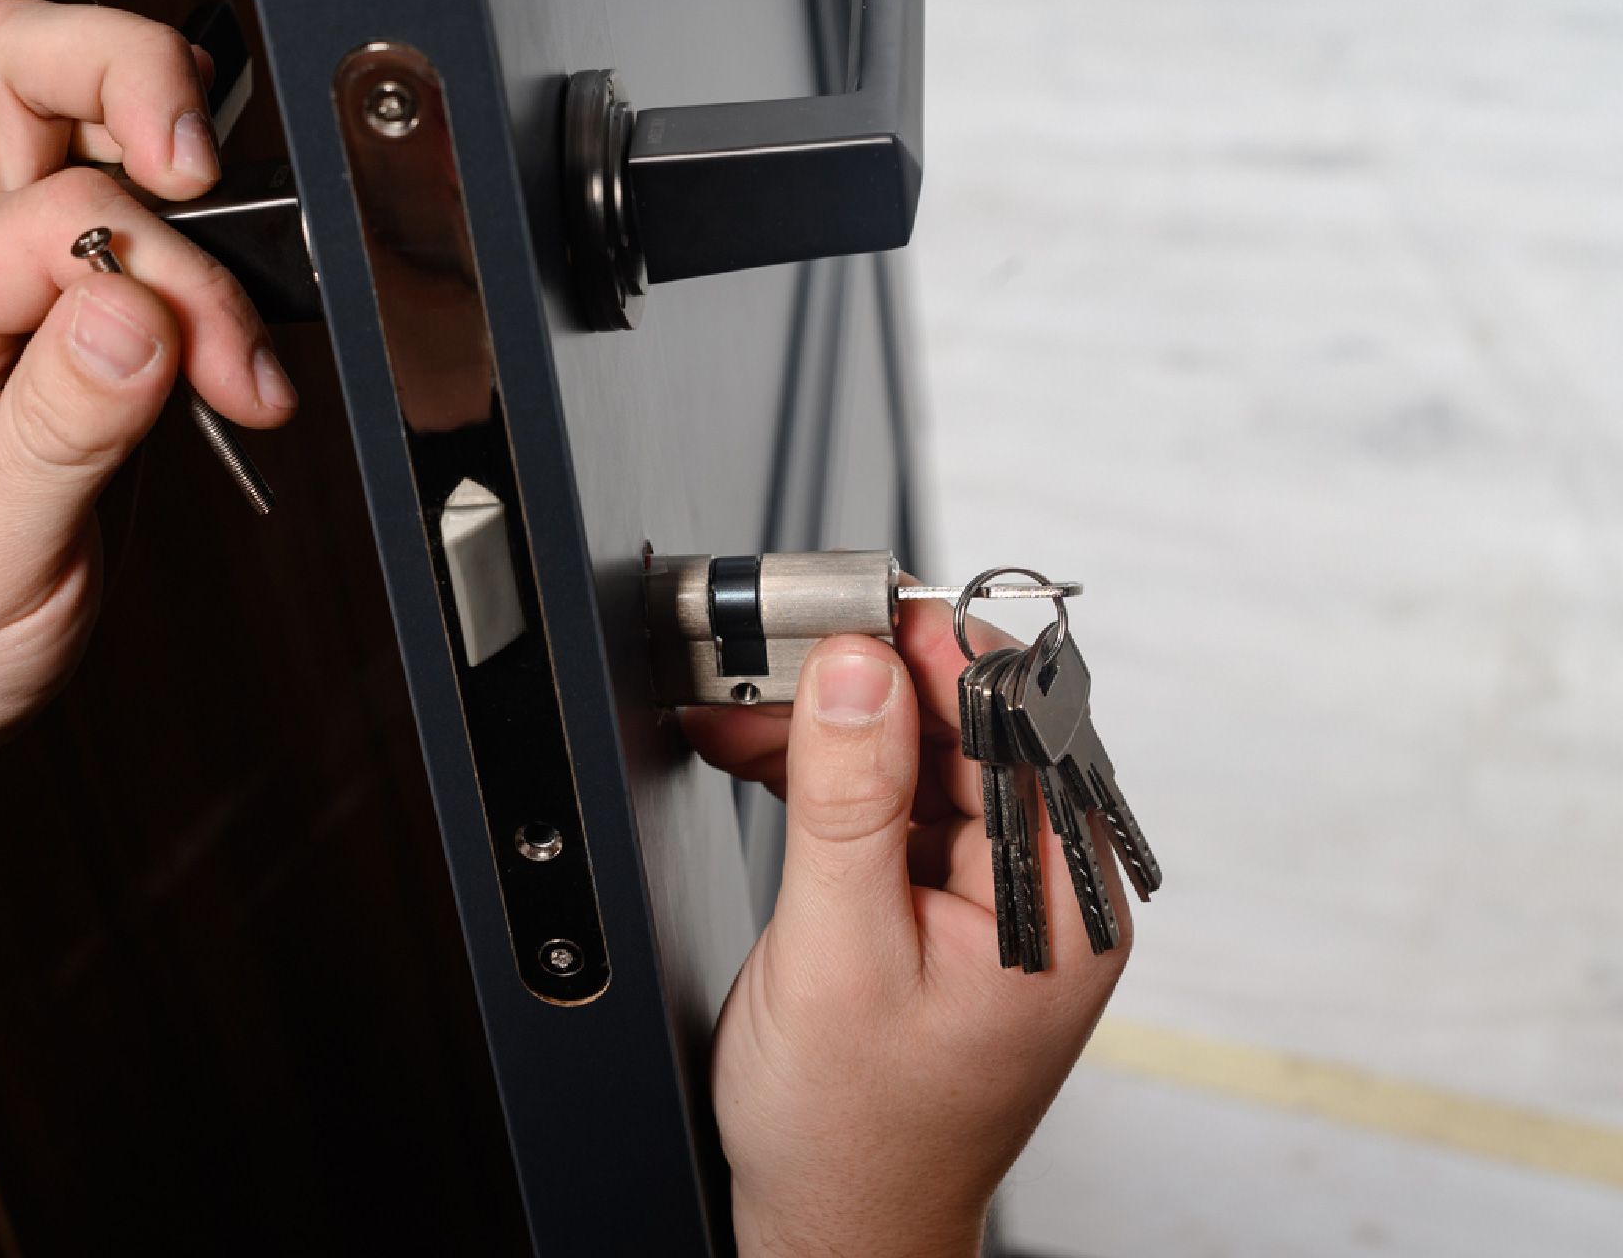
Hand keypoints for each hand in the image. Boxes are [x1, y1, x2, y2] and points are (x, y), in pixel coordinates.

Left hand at [0, 0, 295, 797]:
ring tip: (243, 348)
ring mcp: (2, 288)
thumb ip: (61, 423)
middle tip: (215, 176)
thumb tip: (135, 307)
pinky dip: (212, 277)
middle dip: (141, 85)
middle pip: (26, 70)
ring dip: (195, 201)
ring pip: (86, 129)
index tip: (224, 372)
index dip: (168, 272)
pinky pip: (143, 235)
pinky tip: (233, 367)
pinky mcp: (61, 323)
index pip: (59, 210)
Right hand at [683, 601, 1133, 1256]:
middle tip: (775, 655)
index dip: (939, 652)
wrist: (835, 1223)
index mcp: (1062, 905)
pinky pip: (890, 801)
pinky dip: (825, 771)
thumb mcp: (838, 953)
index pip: (1022, 725)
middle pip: (970, 728)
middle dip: (866, 683)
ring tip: (745, 711)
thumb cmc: (856, 1133)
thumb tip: (855, 669)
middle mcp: (1044, 889)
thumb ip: (848, 801)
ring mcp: (994, 895)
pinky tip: (765, 752)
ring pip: (920, 755)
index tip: (854, 611)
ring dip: (832, 723)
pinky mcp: (940, 900)